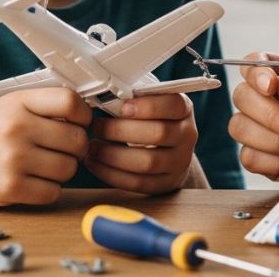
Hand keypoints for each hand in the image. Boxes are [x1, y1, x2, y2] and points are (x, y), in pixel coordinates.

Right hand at [0, 87, 90, 205]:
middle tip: (62, 150)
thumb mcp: (7, 107)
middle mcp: (16, 128)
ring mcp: (13, 159)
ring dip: (62, 171)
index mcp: (18, 102)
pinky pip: (53, 192)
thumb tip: (85, 115)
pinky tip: (33, 182)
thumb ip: (42, 107)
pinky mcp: (10, 188)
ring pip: (69, 169)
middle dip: (75, 148)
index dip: (84, 115)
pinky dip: (48, 190)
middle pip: (77, 140)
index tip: (81, 123)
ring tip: (43, 166)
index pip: (71, 102)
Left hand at [84, 93, 200, 193]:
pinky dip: (111, 174)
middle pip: (158, 133)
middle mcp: (187, 135)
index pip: (173, 105)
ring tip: (92, 147)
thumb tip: (104, 96)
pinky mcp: (166, 183)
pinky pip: (138, 182)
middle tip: (96, 126)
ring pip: (148, 162)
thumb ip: (135, 99)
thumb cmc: (152, 121)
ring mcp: (180, 162)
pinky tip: (95, 163)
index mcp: (184, 109)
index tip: (121, 107)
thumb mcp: (152, 104)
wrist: (171, 153)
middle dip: (121, 130)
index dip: (147, 106)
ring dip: (113, 155)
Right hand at [229, 59, 278, 190]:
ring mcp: (264, 130)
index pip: (256, 63)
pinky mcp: (264, 158)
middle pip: (242, 95)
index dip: (256, 72)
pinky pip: (248, 157)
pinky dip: (275, 161)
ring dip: (273, 140)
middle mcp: (272, 100)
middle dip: (271, 114)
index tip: (272, 86)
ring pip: (239, 127)